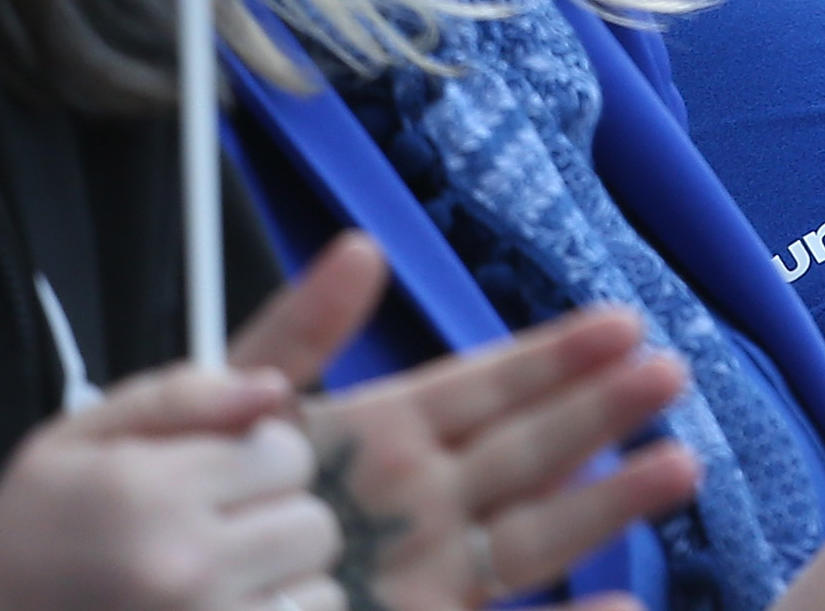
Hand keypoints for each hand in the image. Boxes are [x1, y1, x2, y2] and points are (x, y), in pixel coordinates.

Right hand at [0, 361, 335, 610]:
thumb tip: (274, 388)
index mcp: (153, 494)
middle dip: (276, 519)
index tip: (216, 476)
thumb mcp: (78, 437)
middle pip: (314, 525)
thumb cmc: (25, 533)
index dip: (259, 456)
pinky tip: (221, 609)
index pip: (289, 453)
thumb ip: (181, 395)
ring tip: (214, 584)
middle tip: (215, 533)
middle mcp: (184, 569)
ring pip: (316, 592)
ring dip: (282, 584)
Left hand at [234, 235, 706, 607]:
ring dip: (606, 504)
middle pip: (527, 450)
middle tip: (669, 371)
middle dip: (601, 411)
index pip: (481, 385)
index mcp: (375, 436)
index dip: (551, 355)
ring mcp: (417, 572)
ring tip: (677, 465)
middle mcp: (414, 503)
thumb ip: (290, 340)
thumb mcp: (201, 408)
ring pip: (531, 534)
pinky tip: (622, 604)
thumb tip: (364, 250)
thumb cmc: (147, 515)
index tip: (620, 324)